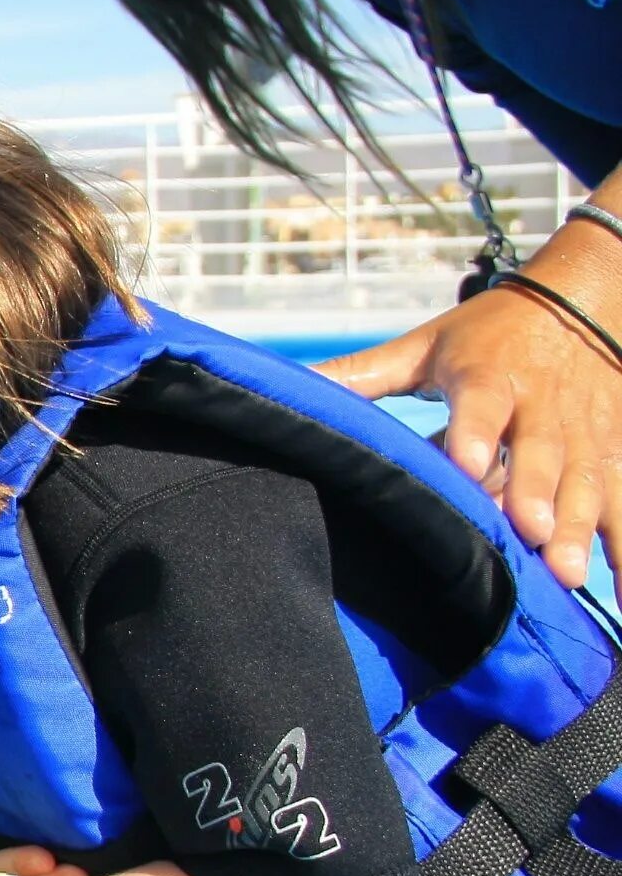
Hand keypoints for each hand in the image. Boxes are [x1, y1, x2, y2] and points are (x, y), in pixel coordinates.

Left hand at [317, 214, 621, 588]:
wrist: (587, 299)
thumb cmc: (486, 335)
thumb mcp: (424, 346)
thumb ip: (361, 374)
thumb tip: (287, 385)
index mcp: (488, 379)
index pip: (480, 405)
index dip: (473, 433)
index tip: (465, 464)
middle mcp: (541, 408)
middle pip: (540, 455)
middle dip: (535, 494)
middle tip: (529, 534)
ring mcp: (583, 435)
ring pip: (587, 483)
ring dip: (582, 529)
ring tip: (568, 576)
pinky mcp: (615, 455)